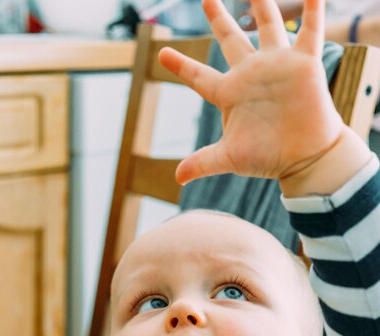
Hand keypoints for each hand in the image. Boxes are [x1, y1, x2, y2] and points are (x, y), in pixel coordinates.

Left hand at [158, 0, 344, 184]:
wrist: (306, 158)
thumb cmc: (269, 158)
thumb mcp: (230, 158)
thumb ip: (203, 162)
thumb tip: (177, 178)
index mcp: (230, 94)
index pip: (199, 77)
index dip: (181, 65)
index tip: (161, 53)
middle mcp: (251, 74)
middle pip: (231, 39)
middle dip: (219, 18)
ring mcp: (277, 65)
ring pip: (268, 24)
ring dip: (261, 3)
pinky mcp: (303, 64)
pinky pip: (310, 30)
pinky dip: (313, 10)